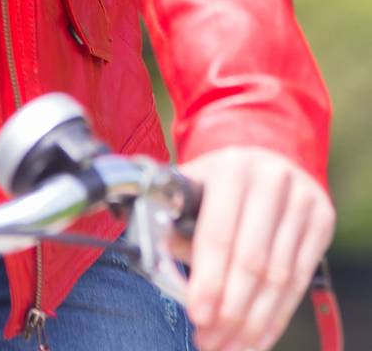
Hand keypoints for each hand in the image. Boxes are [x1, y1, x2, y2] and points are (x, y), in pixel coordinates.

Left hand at [168, 146, 335, 350]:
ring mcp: (302, 199)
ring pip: (278, 277)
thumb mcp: (193, 187)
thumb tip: (168, 273)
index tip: (197, 315)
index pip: (219, 233)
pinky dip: (278, 315)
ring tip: (229, 346)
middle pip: (252, 261)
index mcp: (231, 168)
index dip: (208, 279)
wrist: (267, 157)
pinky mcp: (322, 220)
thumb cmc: (220, 182)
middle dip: (230, 310)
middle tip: (210, 341)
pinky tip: (257, 337)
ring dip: (253, 321)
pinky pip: (300, 280)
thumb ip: (176, 224)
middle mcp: (270, 179)